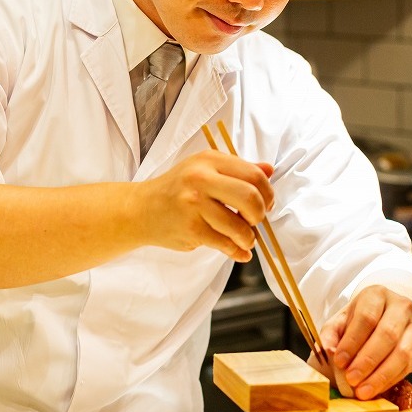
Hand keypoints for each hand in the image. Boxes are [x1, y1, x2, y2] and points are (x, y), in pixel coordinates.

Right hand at [137, 150, 273, 261]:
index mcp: (209, 160)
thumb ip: (238, 169)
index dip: (268, 193)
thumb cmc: (177, 189)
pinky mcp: (191, 229)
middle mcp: (201, 179)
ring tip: (246, 239)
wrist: (141, 209)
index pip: (253, 175)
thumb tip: (269, 169)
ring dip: (249, 238)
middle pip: (250, 198)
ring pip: (239, 226)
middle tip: (255, 221)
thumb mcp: (205, 169)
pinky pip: (225, 244)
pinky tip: (237, 251)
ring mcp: (194, 205)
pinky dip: (237, 251)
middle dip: (260, 215)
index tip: (267, 204)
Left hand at [317, 285, 411, 400]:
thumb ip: (331, 333)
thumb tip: (327, 351)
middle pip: (387, 335)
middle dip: (367, 361)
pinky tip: (374, 388)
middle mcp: (401, 308)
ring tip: (362, 390)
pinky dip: (389, 380)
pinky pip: (408, 367)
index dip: (352, 341)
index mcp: (378, 295)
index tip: (339, 361)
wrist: (392, 314)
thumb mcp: (343, 318)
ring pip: (402, 353)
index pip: (367, 317)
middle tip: (351, 378)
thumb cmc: (364, 317)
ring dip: (380, 375)